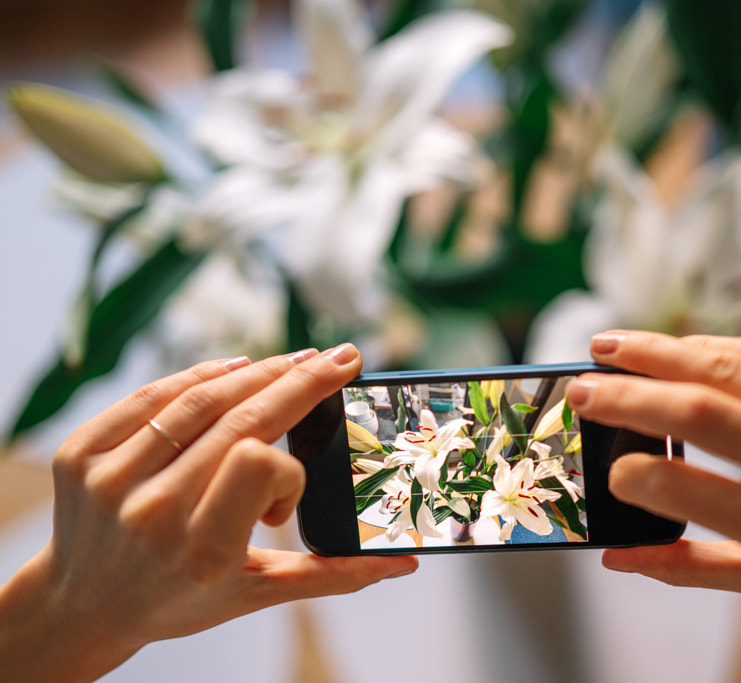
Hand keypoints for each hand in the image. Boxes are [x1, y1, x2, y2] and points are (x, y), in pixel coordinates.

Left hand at [0, 344, 416, 682]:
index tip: (301, 470)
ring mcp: (107, 480)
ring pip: (196, 400)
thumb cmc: (180, 598)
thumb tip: (405, 562)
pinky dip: (198, 375)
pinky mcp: (77, 455)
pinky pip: (151, 396)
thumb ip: (332, 575)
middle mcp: (150, 513)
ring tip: (295, 360)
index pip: (259, 465)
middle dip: (297, 379)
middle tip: (338, 357)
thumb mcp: (257, 594)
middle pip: (235, 418)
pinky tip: (235, 367)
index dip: (289, 464)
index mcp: (200, 553)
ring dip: (255, 371)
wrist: (82, 605)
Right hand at [566, 330, 740, 678]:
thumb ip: (687, 569)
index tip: (607, 467)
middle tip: (581, 390)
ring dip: (659, 352)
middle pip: (699, 410)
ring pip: (730, 365)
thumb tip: (614, 559)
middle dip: (628, 395)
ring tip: (608, 347)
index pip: (685, 486)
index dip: (631, 472)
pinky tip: (676, 347)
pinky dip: (712, 346)